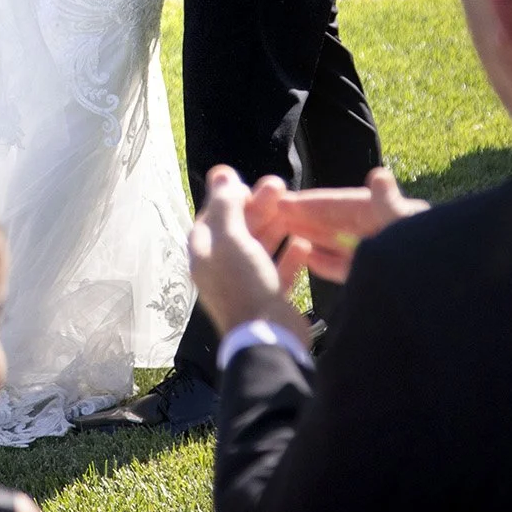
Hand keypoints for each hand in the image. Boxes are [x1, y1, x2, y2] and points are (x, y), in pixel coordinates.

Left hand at [189, 166, 313, 343]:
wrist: (268, 337)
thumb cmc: (244, 285)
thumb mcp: (230, 238)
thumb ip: (225, 205)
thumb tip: (221, 173)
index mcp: (205, 250)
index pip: (215, 213)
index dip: (232, 195)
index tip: (252, 183)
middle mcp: (222, 265)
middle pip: (241, 226)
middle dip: (259, 205)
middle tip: (280, 186)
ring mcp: (246, 281)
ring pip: (262, 244)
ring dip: (278, 225)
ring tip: (297, 210)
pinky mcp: (269, 295)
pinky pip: (280, 268)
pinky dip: (291, 254)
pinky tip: (305, 243)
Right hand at [245, 167, 426, 285]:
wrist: (447, 300)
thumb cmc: (427, 258)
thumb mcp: (406, 227)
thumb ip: (389, 204)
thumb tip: (378, 175)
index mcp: (391, 214)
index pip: (344, 205)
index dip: (314, 203)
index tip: (284, 200)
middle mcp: (385, 232)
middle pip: (340, 222)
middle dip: (309, 217)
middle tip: (274, 214)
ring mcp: (383, 256)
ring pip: (342, 244)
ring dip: (315, 237)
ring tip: (286, 232)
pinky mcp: (382, 280)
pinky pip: (350, 268)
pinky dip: (329, 263)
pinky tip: (308, 258)